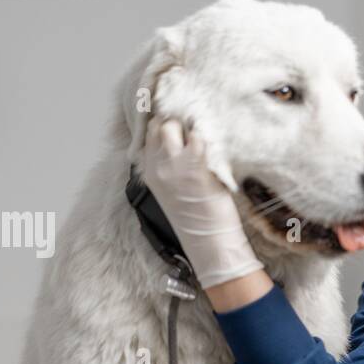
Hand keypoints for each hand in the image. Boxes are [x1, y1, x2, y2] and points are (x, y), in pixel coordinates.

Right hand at [141, 117, 262, 288]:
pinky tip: (214, 146)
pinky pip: (198, 138)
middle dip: (176, 122)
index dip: (163, 125)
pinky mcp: (195, 167)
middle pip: (160, 126)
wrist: (209, 241)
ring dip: (189, 126)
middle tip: (193, 129)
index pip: (149, 135)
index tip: (178, 124)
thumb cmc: (196, 218)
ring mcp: (175, 166)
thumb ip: (169, 166)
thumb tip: (180, 143)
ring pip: (173, 126)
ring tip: (203, 136)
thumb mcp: (171, 190)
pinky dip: (206, 137)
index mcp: (150, 172)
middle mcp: (158, 166)